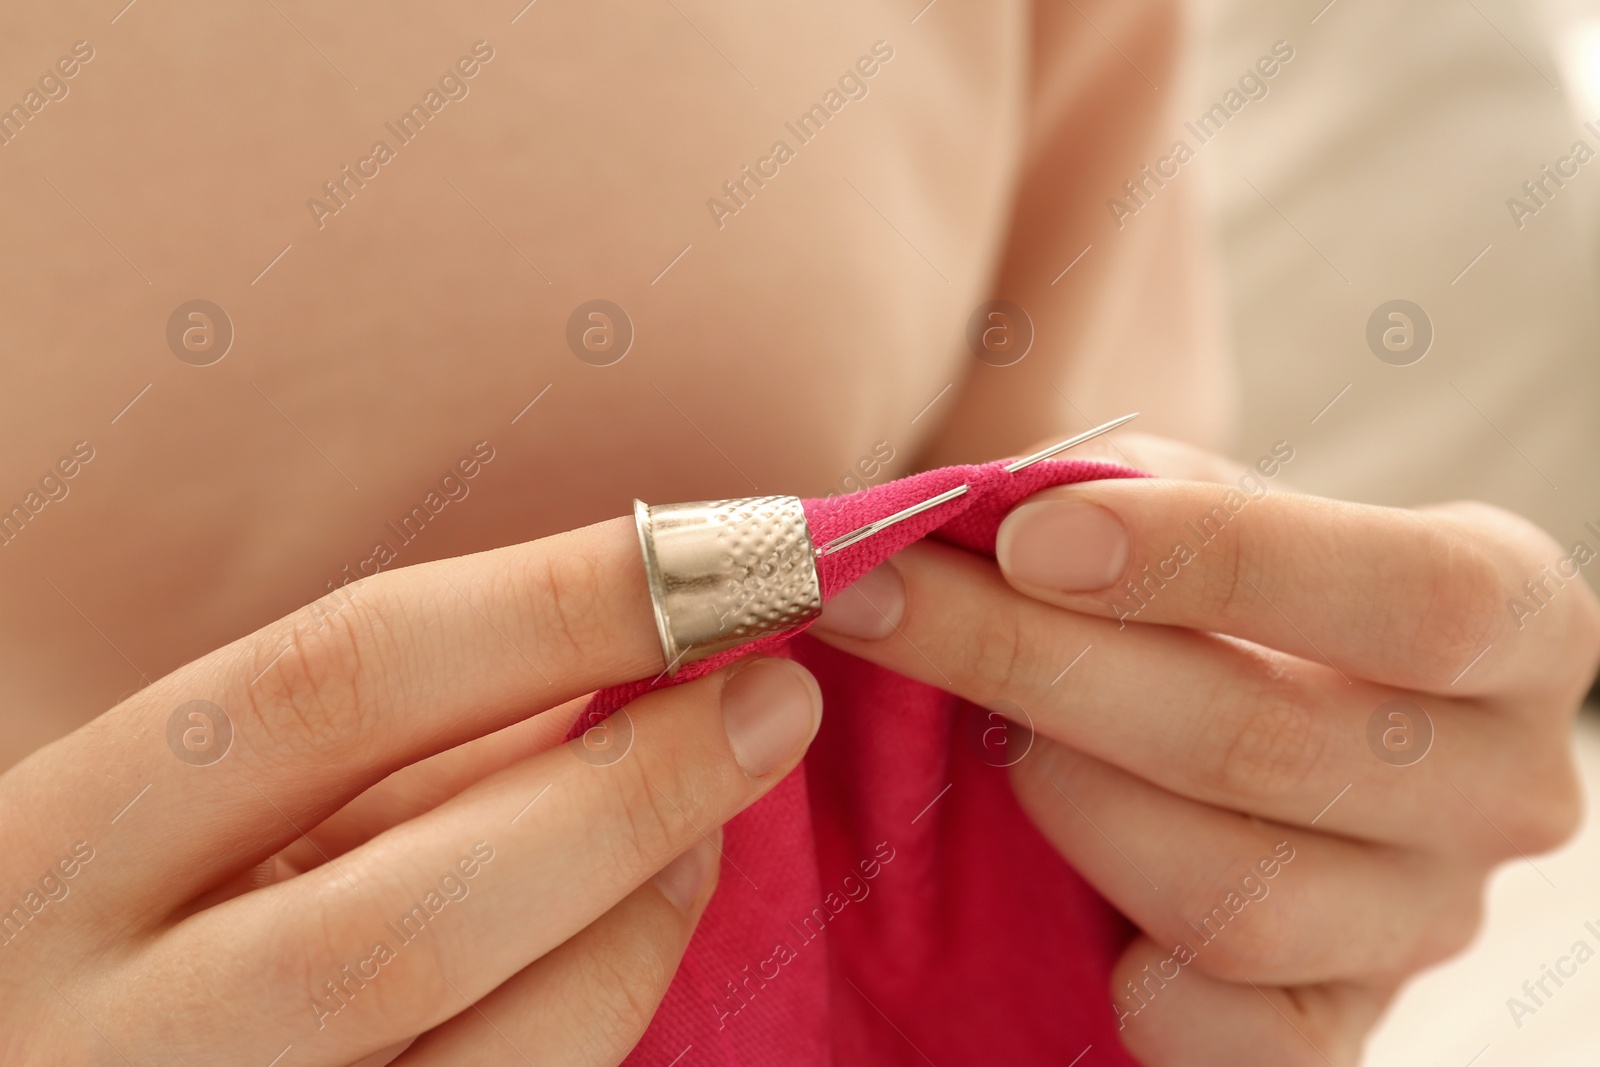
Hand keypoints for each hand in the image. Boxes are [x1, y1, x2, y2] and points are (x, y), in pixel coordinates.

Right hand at [0, 519, 822, 1065]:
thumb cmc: (125, 925)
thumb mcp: (201, 811)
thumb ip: (385, 748)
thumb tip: (618, 656)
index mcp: (60, 848)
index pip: (329, 688)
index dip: (553, 606)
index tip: (720, 557)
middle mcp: (108, 1028)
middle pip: (417, 909)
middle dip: (633, 785)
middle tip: (778, 697)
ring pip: (488, 1050)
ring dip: (644, 911)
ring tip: (721, 811)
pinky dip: (607, 997)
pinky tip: (649, 915)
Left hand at [809, 432, 1599, 1065]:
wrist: (1259, 727)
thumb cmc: (1220, 595)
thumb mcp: (1196, 509)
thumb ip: (1116, 493)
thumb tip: (980, 514)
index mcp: (1513, 616)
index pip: (1416, 596)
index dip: (1212, 561)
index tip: (1029, 539)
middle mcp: (1501, 783)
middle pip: (1271, 743)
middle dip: (1040, 665)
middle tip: (888, 605)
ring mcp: (1428, 925)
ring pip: (1238, 900)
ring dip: (1066, 805)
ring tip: (992, 743)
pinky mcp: (1342, 1029)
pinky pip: (1235, 1041)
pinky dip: (1133, 983)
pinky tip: (1064, 902)